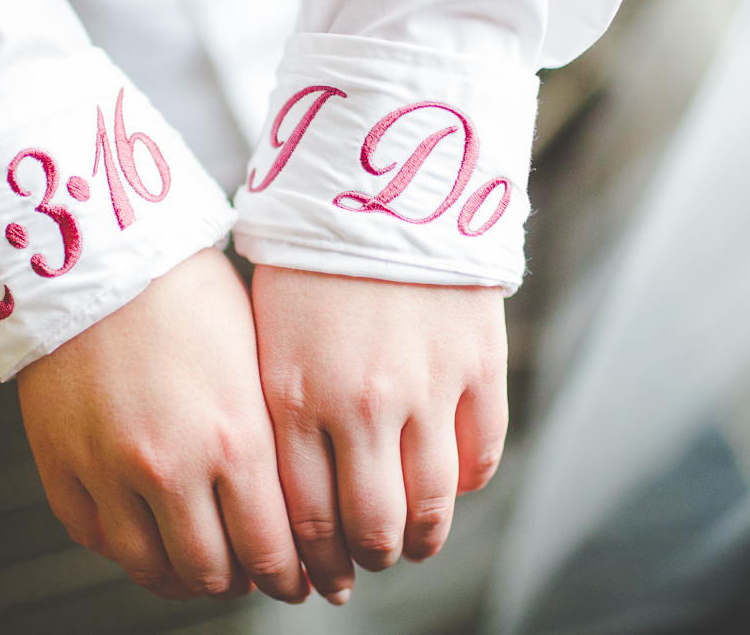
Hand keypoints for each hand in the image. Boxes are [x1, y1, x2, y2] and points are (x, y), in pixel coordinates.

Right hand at [16, 248, 308, 601]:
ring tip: (202, 566)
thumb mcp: (253, 356)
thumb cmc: (184, 286)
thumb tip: (295, 491)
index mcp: (236, 437)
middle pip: (214, 571)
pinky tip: (147, 536)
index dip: (291, 575)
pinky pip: (95, 539)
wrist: (97, 250)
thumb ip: (272, 434)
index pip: (274, 548)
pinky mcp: (61, 464)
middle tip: (254, 575)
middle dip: (245, 582)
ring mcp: (109, 471)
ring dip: (185, 578)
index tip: (298, 577)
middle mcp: (173, 466)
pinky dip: (125, 550)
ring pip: (152, 568)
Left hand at [252, 266, 507, 603]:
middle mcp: (359, 403)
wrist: (382, 176)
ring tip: (411, 542)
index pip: (303, 518)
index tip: (316, 573)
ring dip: (421, 539)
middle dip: (365, 559)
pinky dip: (466, 485)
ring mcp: (426, 386)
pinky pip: (482, 455)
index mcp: (291, 395)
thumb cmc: (308, 253)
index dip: (311, 561)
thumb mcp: (267, 331)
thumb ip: (277, 411)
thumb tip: (292, 489)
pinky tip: (450, 486)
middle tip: (365, 563)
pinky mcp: (480, 365)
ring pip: (432, 505)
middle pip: (371, 526)